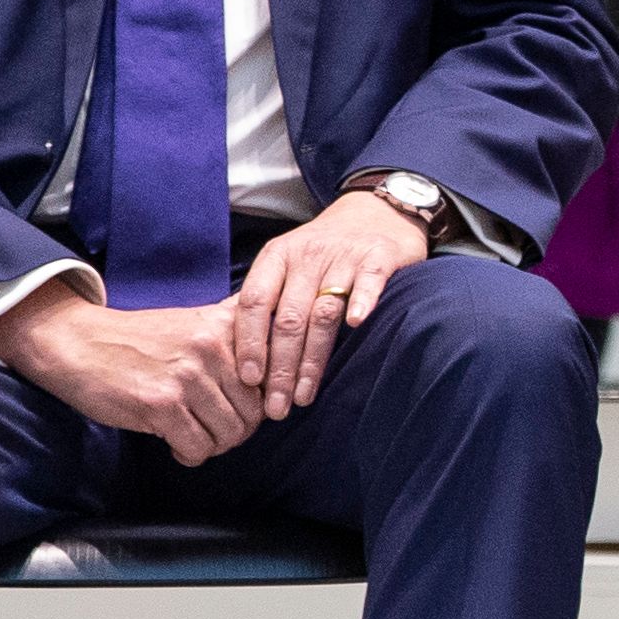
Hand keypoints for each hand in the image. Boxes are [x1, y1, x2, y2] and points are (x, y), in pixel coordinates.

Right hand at [0, 287, 266, 464]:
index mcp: (225, 325)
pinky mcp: (161, 405)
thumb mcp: (195, 321)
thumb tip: (283, 363)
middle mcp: (212, 348)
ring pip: (230, 434)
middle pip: (256, 413)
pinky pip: (198, 447)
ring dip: (213, 444)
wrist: (77, 341)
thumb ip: (236, 333)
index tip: (242, 408)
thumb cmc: (138, 339)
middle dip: (236, 430)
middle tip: (212, 429)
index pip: (274, 377)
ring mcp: (187, 377)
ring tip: (193, 435)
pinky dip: (190, 454)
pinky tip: (175, 444)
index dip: (262, 402)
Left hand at [229, 190, 438, 411]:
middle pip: (288, 318)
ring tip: (304, 396)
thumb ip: (269, 300)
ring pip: (322, 312)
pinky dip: (361, 302)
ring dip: (312, 359)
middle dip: (279, 368)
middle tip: (275, 407)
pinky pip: (368, 282)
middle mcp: (306, 255)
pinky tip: (355, 325)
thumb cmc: (324, 250)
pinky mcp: (379, 256)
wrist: (376, 211)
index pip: (254, 303)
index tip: (248, 380)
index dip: (249, 343)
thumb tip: (239, 359)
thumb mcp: (288, 264)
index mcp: (276, 257)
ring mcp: (343, 256)